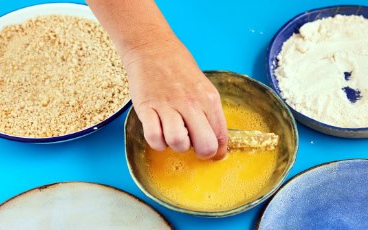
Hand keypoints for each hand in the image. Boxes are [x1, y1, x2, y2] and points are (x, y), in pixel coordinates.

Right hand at [121, 33, 227, 159]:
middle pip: (205, 146)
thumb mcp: (204, 86)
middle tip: (193, 145)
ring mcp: (167, 106)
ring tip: (173, 133)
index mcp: (209, 99)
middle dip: (200, 153)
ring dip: (176, 145)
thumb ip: (209, 112)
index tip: (212, 153)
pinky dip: (157, 142)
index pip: (221, 136)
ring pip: (178, 143)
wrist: (151, 47)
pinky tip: (158, 131)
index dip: (218, 152)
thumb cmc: (179, 67)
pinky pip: (154, 138)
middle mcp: (191, 103)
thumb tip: (215, 139)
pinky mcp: (146, 107)